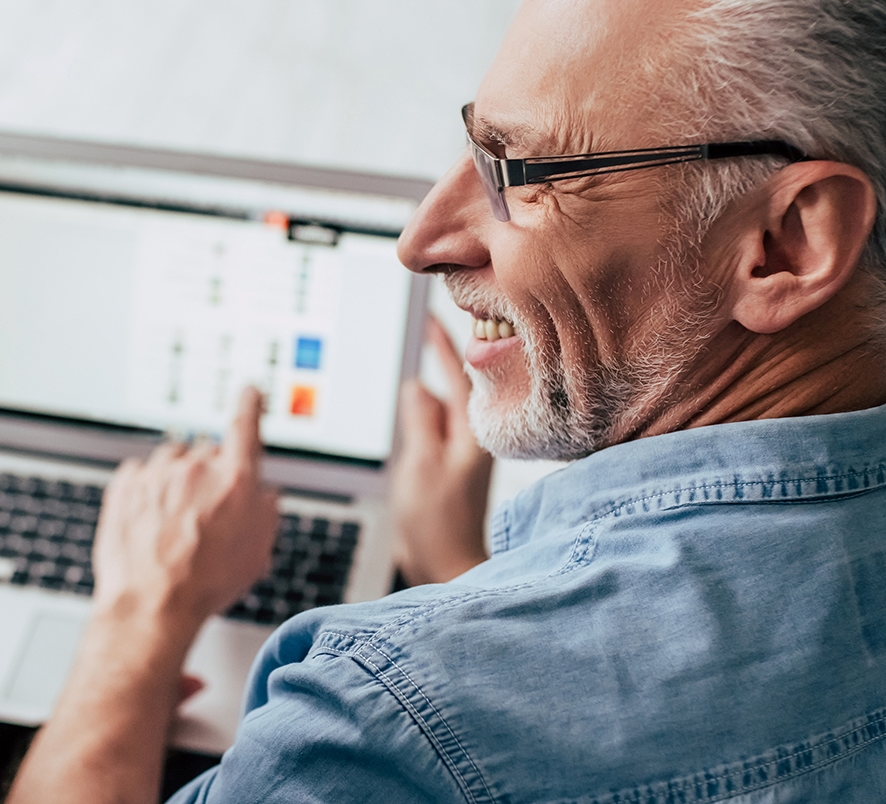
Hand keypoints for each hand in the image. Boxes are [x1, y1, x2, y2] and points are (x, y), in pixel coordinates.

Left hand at [92, 387, 281, 624]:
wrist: (151, 605)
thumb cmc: (204, 584)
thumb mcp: (257, 553)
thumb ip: (266, 513)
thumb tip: (264, 495)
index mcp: (234, 478)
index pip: (246, 423)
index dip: (250, 403)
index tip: (250, 392)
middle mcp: (195, 467)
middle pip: (207, 452)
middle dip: (208, 475)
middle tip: (204, 515)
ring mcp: (157, 472)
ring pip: (173, 460)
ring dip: (176, 481)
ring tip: (173, 523)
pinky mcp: (125, 483)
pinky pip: (141, 474)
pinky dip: (147, 491)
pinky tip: (150, 522)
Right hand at [392, 319, 494, 584]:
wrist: (446, 568)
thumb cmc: (438, 524)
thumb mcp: (420, 463)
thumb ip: (420, 419)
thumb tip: (417, 385)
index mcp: (472, 433)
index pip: (457, 373)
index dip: (441, 343)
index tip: (429, 316)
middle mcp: (472, 439)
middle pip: (454, 385)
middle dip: (438, 356)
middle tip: (422, 325)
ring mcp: (461, 454)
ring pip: (443, 407)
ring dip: (429, 385)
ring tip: (415, 357)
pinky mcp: (450, 469)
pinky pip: (436, 429)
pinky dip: (423, 413)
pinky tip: (413, 407)